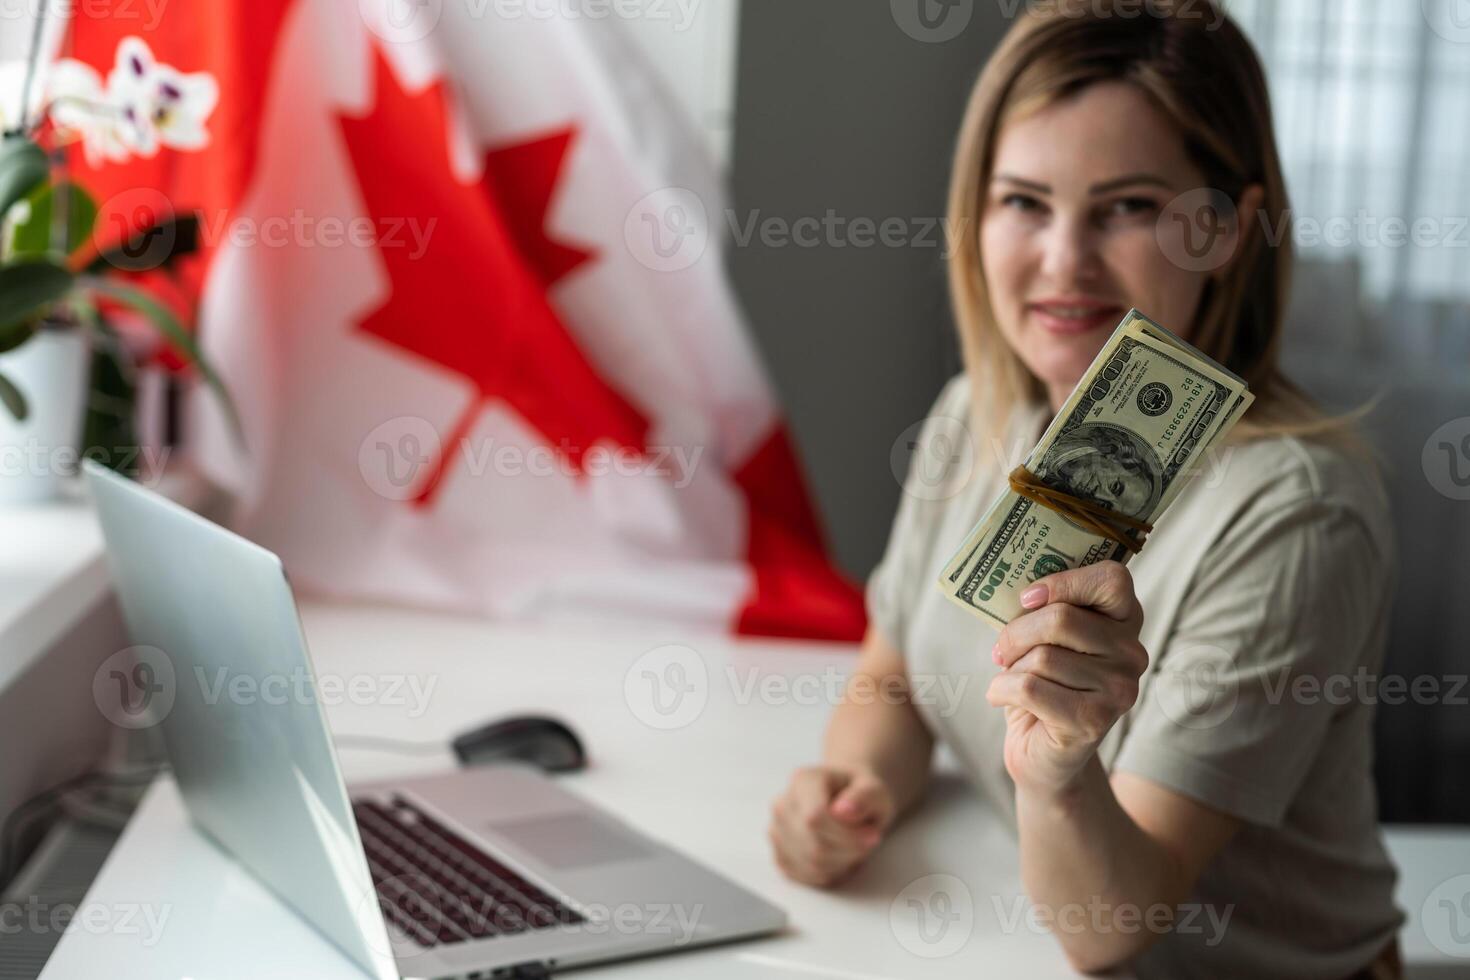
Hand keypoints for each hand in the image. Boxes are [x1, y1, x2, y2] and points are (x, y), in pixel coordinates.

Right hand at [768, 765, 893, 886]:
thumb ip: (865, 797)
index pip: (815, 817)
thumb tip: (843, 811)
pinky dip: (829, 873)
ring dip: (842, 863)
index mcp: (803, 780)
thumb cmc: (860, 795)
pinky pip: (805, 876)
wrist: (846, 800)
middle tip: (867, 841)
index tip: (872, 835)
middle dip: (849, 851)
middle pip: (814, 845)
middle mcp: (782, 804)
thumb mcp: (875, 790)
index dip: (846, 835)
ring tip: (852, 846)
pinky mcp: (779, 853)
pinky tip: (839, 857)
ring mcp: (776, 830)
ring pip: (810, 864)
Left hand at [985, 561, 1147, 795]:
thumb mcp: (1045, 639)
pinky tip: (1000, 697)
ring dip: (1010, 668)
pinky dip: (1000, 690)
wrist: (1044, 755)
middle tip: (1001, 650)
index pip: (1112, 579)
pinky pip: (1029, 688)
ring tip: (1010, 678)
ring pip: (1042, 657)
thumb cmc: (1042, 684)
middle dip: (1016, 633)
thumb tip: (1011, 591)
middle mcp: (1133, 653)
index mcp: (1125, 620)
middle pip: (1062, 619)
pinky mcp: (1094, 721)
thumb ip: (1042, 610)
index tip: (1027, 598)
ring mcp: (1119, 689)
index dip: (1065, 582)